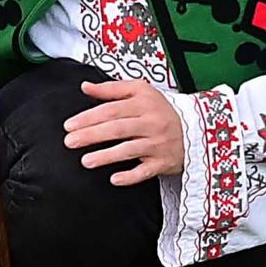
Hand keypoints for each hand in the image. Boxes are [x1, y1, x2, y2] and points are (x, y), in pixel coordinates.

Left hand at [63, 77, 186, 184]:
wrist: (196, 129)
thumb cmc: (160, 109)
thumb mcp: (140, 91)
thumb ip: (112, 89)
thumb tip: (85, 87)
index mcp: (143, 103)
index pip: (111, 110)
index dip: (89, 117)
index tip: (69, 125)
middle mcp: (151, 123)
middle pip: (117, 129)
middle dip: (91, 136)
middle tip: (70, 142)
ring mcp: (158, 144)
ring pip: (129, 150)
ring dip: (106, 156)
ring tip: (85, 161)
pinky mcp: (163, 162)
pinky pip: (146, 171)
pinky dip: (131, 176)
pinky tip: (114, 179)